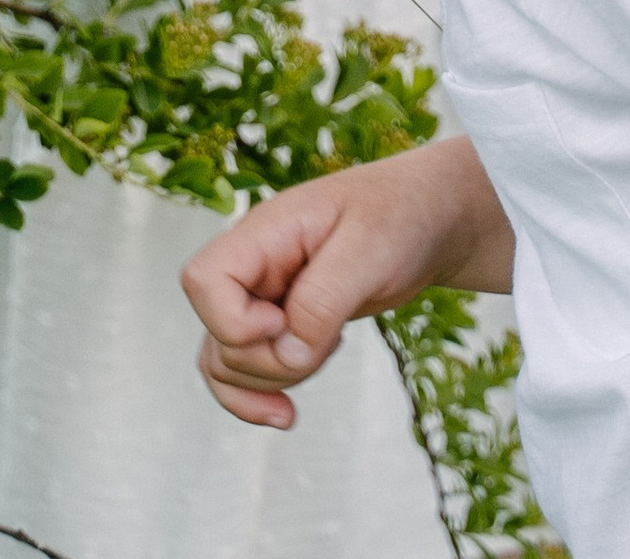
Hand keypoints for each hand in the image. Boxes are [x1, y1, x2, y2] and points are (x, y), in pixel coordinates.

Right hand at [182, 138, 512, 431]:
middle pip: (217, 334)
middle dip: (267, 362)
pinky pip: (242, 370)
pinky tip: (287, 414)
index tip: (286, 321)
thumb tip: (288, 352)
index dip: (235, 321)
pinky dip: (257, 398)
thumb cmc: (400, 216)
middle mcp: (254, 265)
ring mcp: (264, 295)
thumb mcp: (369, 251)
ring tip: (325, 355)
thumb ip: (323, 299)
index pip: (202, 281)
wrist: (427, 220)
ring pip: (224, 360)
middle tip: (327, 341)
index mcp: (265, 232)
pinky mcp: (281, 322)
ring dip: (268, 383)